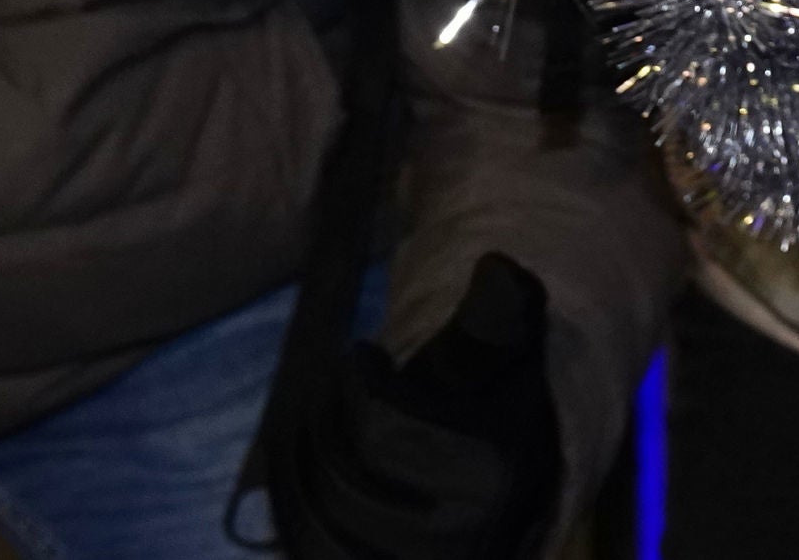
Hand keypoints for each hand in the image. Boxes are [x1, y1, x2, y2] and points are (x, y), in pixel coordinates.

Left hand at [267, 254, 561, 559]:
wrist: (503, 483)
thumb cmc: (494, 399)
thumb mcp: (505, 351)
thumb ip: (498, 314)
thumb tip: (495, 267)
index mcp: (492, 475)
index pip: (386, 427)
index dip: (359, 382)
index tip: (360, 352)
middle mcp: (457, 540)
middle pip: (347, 475)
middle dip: (329, 420)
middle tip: (338, 387)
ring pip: (319, 518)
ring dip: (306, 458)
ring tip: (322, 422)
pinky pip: (306, 549)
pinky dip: (293, 503)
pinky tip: (307, 464)